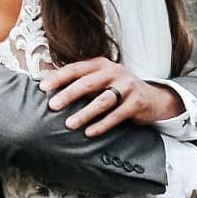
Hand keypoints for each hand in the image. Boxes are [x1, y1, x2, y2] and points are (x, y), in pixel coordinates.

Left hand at [42, 57, 183, 136]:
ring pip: (103, 100)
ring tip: (69, 124)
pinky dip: (102, 124)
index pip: (76, 69)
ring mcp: (127, 87)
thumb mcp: (101, 80)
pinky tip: (89, 133)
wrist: (153, 98)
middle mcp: (114, 72)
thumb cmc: (117, 89)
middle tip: (52, 106)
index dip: (58, 78)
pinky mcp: (137, 102)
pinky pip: (117, 115)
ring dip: (85, 113)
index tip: (42, 88)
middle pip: (88, 83)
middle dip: (68, 95)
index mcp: (101, 65)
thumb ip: (79, 81)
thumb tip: (45, 84)